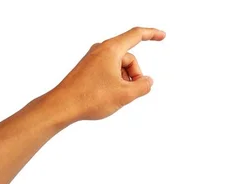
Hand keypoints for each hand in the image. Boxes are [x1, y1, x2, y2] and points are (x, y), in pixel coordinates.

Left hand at [51, 27, 165, 121]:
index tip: (162, 36)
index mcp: (111, 49)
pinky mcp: (90, 68)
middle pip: (129, 59)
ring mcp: (94, 58)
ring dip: (125, 81)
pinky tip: (109, 95)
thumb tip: (148, 81)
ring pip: (120, 67)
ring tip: (116, 96)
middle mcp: (101, 49)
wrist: (64, 105)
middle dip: (135, 75)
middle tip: (130, 93)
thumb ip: (142, 86)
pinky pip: (111, 71)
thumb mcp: (125, 94)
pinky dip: (116, 82)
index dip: (151, 34)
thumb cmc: (91, 97)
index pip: (136, 35)